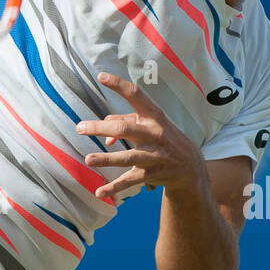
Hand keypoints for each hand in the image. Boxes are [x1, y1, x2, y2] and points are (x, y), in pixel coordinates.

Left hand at [76, 72, 208, 201]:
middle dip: (101, 128)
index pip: (136, 96)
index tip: (101, 76)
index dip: (119, 85)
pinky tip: (99, 192)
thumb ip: (125, 121)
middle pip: (126, 129)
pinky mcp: (152, 174)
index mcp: (154, 116)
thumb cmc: (162, 137)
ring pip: (128, 158)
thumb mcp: (150, 124)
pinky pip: (130, 180)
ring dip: (107, 159)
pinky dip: (114, 187)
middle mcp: (155, 134)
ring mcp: (154, 155)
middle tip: (79, 128)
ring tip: (88, 159)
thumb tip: (104, 133)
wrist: (190, 166)